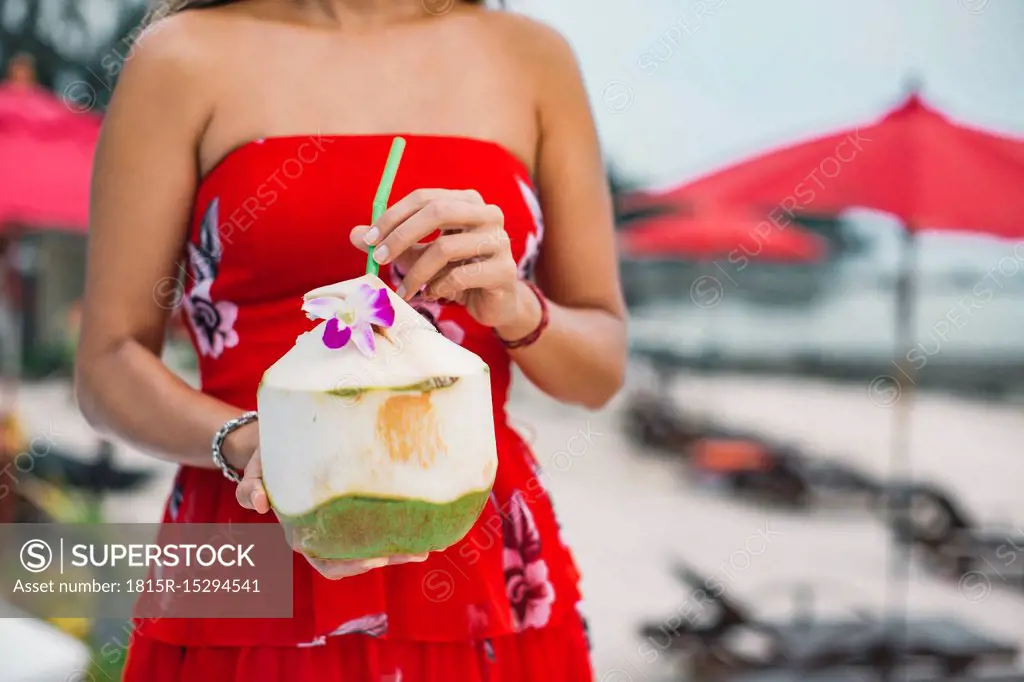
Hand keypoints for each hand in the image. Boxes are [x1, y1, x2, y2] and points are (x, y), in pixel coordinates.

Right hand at [235, 448, 429, 579]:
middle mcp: (326, 530)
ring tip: (429, 542)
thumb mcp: (256, 469)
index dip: (349, 565)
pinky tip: (427, 519)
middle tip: (415, 552)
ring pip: (374, 544)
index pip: (325, 560)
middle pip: (357, 558)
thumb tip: (259, 504)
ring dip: (402, 548)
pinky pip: (381, 521)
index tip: (375, 559)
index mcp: (302, 529)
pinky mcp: (360, 503)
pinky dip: (403, 525)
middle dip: (388, 558)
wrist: (284, 435)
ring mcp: (344, 519)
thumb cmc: (270, 454)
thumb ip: (251, 487)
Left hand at [350, 189, 538, 331]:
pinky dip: (439, 287)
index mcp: (467, 201)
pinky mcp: (505, 270)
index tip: (368, 240)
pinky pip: (460, 276)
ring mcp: (500, 240)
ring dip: (417, 272)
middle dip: (401, 236)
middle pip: (438, 211)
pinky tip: (434, 294)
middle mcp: (488, 213)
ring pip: (446, 247)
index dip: (394, 216)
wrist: (495, 304)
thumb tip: (354, 234)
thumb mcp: (420, 256)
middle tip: (379, 259)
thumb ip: (392, 243)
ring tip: (405, 290)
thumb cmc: (456, 274)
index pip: (425, 197)